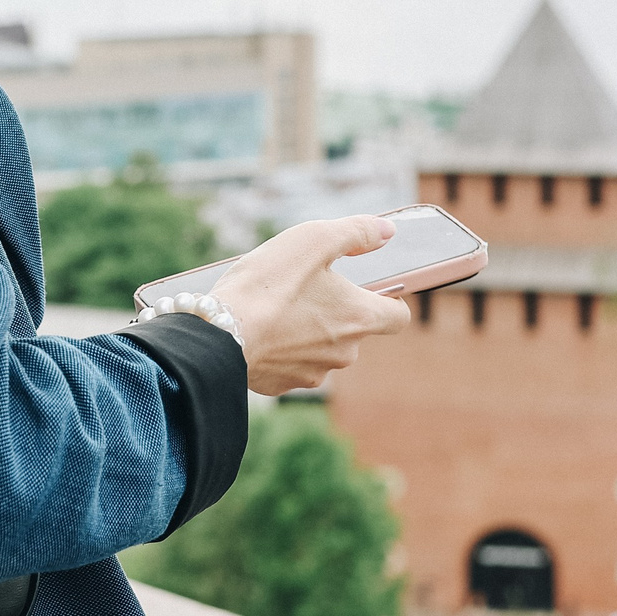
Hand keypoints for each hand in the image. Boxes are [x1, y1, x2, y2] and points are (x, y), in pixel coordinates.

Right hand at [208, 215, 412, 395]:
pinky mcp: (283, 384)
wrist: (218, 335)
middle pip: (354, 329)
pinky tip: (258, 329)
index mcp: (359, 317)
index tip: (370, 287)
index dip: (388, 299)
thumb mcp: (312, 239)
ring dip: (306, 329)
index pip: (398, 316)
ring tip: (274, 307)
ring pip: (321, 347)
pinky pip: (291, 362)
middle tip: (301, 287)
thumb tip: (386, 231)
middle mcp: (344, 352)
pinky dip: (280, 347)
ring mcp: (314, 372)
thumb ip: (356, 232)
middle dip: (334, 310)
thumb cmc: (267, 286)